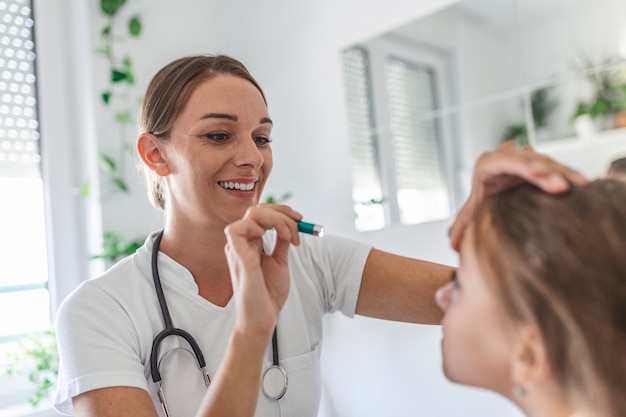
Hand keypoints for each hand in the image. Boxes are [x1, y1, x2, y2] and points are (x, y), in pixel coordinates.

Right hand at [224, 204, 301, 336]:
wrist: (264, 318)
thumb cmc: (268, 294)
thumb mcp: (280, 262)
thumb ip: (281, 243)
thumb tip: (289, 226)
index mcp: (249, 244)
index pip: (261, 214)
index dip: (281, 211)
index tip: (300, 220)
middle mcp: (241, 244)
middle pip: (256, 210)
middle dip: (282, 212)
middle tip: (299, 224)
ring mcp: (237, 250)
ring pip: (251, 215)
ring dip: (276, 219)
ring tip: (289, 236)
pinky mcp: (238, 259)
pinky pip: (236, 231)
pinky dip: (255, 226)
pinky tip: (271, 236)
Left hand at [448, 141, 587, 250]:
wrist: (496, 194)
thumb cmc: (483, 203)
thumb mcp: (472, 213)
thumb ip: (463, 225)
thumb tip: (451, 244)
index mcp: (487, 164)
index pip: (502, 161)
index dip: (521, 167)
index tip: (537, 175)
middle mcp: (508, 156)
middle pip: (528, 160)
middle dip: (546, 172)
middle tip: (563, 187)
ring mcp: (527, 158)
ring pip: (547, 162)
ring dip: (563, 174)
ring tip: (581, 186)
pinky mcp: (543, 163)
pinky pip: (558, 167)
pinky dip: (569, 175)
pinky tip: (585, 185)